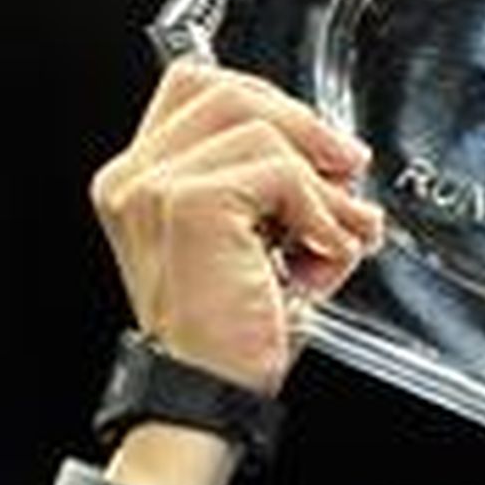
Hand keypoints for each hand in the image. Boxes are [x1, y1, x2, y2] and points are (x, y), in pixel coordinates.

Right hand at [89, 59, 384, 395]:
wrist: (208, 397)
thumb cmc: (230, 338)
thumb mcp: (255, 246)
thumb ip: (272, 191)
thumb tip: (342, 161)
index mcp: (137, 180)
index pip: (197, 87)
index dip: (268, 103)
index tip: (320, 148)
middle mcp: (135, 176)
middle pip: (232, 94)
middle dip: (306, 131)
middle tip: (349, 178)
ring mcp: (157, 186)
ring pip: (262, 130)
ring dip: (322, 187)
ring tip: (339, 237)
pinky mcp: (190, 204)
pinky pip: (281, 173)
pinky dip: (320, 214)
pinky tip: (323, 255)